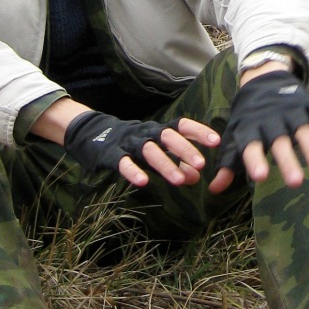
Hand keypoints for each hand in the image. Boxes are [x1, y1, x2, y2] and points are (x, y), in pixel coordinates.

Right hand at [64, 111, 219, 187]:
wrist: (92, 133)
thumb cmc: (133, 143)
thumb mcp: (156, 150)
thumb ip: (176, 162)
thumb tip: (197, 177)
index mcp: (158, 129)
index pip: (181, 125)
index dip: (198, 131)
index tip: (216, 141)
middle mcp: (146, 132)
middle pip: (167, 136)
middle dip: (185, 149)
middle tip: (201, 164)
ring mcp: (128, 142)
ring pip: (149, 151)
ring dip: (165, 165)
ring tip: (179, 181)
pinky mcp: (111, 154)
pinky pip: (123, 162)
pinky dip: (133, 171)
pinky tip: (143, 182)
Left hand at [209, 70, 308, 192]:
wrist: (261, 77)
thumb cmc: (248, 116)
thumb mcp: (235, 135)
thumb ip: (229, 161)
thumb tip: (213, 189)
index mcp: (251, 129)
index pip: (251, 146)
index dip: (255, 160)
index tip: (260, 177)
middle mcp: (271, 121)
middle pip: (280, 143)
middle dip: (287, 161)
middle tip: (295, 183)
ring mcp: (291, 112)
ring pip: (302, 131)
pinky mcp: (308, 103)